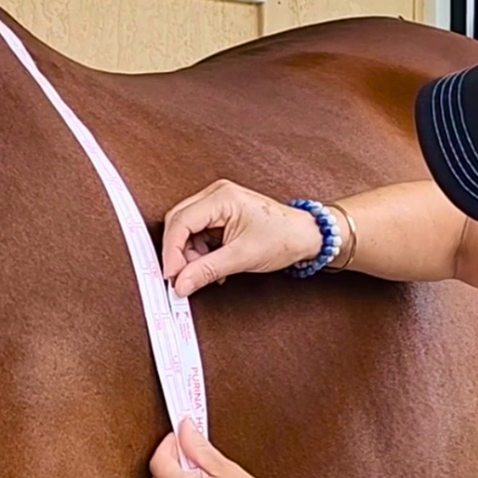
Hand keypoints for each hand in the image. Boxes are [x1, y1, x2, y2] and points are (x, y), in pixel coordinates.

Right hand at [162, 179, 324, 295]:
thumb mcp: (242, 257)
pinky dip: (200, 252)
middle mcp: (216, 195)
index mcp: (222, 197)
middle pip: (179, 223)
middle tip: (183, 277)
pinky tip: (213, 265)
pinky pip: (198, 233)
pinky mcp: (221, 214)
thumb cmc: (284, 238)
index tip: (172, 275)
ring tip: (207, 272)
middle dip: (179, 253)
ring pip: (186, 230)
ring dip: (191, 255)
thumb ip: (207, 270)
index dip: (172, 251)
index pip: (181, 222)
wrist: (306, 236)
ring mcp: (218, 203)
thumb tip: (181, 283)